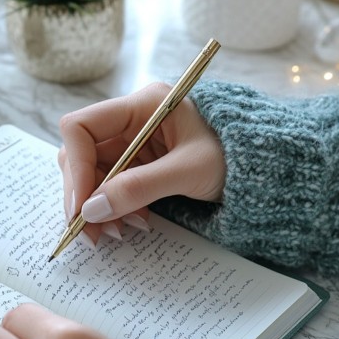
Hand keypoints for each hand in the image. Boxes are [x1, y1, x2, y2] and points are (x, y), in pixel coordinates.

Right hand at [58, 82, 225, 243]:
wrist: (262, 172)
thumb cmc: (235, 159)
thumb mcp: (190, 172)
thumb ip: (140, 187)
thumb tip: (91, 210)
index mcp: (142, 106)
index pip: (81, 127)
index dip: (76, 166)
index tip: (82, 206)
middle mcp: (130, 121)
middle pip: (80, 154)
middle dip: (83, 195)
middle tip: (89, 232)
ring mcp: (132, 145)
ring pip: (91, 176)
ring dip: (97, 207)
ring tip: (115, 233)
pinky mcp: (138, 167)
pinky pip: (110, 189)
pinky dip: (113, 210)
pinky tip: (131, 224)